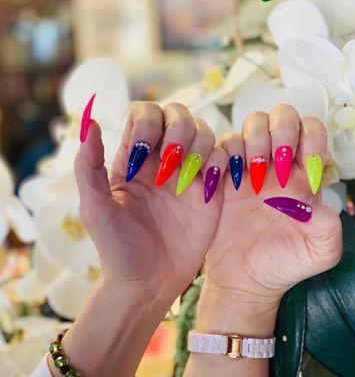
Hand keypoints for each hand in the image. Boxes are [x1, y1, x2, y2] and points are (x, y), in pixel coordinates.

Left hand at [74, 101, 226, 303]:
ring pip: (204, 131)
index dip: (148, 123)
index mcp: (134, 158)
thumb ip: (89, 166)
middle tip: (171, 160)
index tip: (143, 153)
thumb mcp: (96, 208)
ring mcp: (188, 173)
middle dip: (178, 129)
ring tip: (186, 181)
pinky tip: (206, 190)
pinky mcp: (210, 190)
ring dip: (198, 146)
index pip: (145, 115)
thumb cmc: (118, 248)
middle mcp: (163, 159)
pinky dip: (219, 164)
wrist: (149, 283)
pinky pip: (223, 158)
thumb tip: (89, 122)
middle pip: (178, 115)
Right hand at [203, 105, 342, 319]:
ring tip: (251, 178)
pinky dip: (227, 154)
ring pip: (252, 123)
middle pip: (283, 116)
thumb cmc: (282, 266)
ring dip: (253, 141)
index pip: (313, 132)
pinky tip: (230, 183)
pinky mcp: (222, 174)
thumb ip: (330, 228)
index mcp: (303, 177)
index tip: (301, 172)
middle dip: (281, 130)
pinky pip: (223, 145)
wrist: (243, 279)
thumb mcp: (318, 253)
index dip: (311, 140)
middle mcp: (277, 164)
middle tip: (275, 164)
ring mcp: (248, 167)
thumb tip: (318, 203)